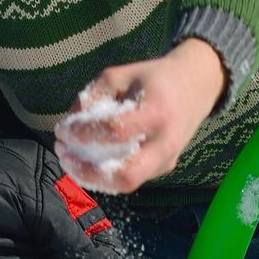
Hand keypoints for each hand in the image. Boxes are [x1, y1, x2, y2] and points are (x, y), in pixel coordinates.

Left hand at [54, 40, 227, 193]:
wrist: (196, 87)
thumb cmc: (154, 78)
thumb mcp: (121, 74)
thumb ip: (93, 96)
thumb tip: (69, 124)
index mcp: (156, 112)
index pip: (115, 132)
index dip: (83, 133)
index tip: (62, 130)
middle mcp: (165, 143)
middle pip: (126, 176)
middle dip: (87, 171)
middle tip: (64, 155)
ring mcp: (167, 160)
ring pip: (126, 183)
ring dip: (91, 176)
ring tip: (70, 159)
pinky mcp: (164, 167)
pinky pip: (131, 178)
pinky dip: (104, 174)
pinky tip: (87, 160)